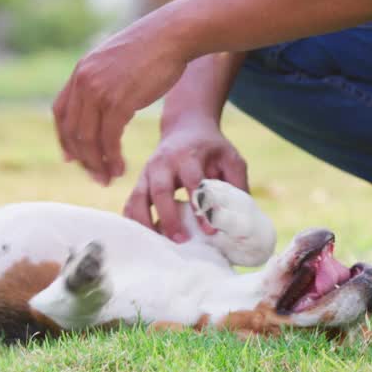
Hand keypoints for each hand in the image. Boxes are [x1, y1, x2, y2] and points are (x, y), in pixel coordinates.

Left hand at [53, 16, 189, 184]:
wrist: (173, 34)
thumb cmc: (153, 48)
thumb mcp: (115, 61)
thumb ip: (102, 79)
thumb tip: (99, 97)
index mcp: (81, 71)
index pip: (60, 113)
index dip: (65, 139)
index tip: (73, 158)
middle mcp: (83, 81)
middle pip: (72, 131)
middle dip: (83, 159)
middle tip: (96, 176)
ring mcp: (98, 91)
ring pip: (88, 139)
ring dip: (97, 164)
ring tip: (110, 177)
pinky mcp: (118, 101)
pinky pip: (108, 139)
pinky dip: (112, 158)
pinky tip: (121, 168)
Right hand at [124, 117, 248, 241]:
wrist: (185, 127)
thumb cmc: (211, 149)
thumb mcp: (230, 158)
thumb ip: (237, 184)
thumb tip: (241, 218)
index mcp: (189, 155)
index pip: (193, 182)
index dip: (200, 207)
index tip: (209, 231)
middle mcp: (164, 162)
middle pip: (160, 190)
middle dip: (169, 217)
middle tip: (181, 240)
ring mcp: (148, 171)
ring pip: (139, 198)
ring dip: (146, 222)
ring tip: (159, 244)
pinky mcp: (140, 181)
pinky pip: (131, 203)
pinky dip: (134, 221)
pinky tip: (143, 238)